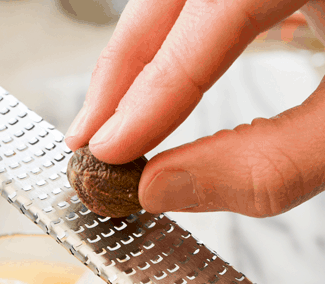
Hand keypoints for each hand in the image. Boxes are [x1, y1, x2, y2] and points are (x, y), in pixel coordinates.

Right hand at [65, 0, 324, 216]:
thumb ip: (270, 165)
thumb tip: (163, 188)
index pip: (212, 12)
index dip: (152, 87)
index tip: (109, 150)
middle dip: (123, 68)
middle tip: (88, 141)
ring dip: (139, 56)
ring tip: (111, 122)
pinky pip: (201, 3)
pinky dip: (172, 44)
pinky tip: (156, 88)